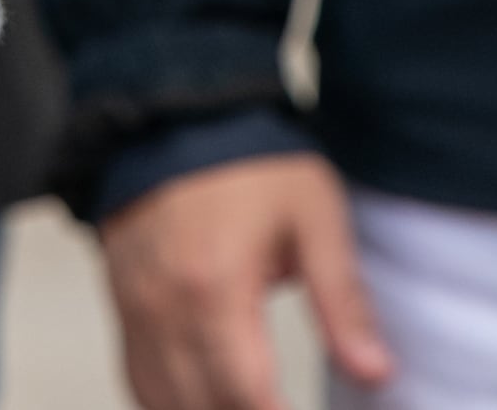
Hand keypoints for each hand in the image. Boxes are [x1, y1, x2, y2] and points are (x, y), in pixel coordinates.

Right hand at [100, 151, 394, 409]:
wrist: (182, 115)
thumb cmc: (249, 163)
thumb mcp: (315, 219)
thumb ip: (343, 302)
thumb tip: (374, 370)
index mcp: (215, 286)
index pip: (247, 394)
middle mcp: (165, 305)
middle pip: (203, 406)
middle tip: (281, 406)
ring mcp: (136, 307)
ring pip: (164, 402)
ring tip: (251, 403)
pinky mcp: (122, 304)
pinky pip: (137, 378)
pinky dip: (169, 404)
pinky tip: (203, 403)